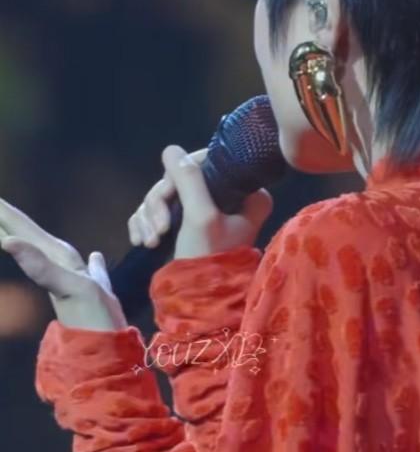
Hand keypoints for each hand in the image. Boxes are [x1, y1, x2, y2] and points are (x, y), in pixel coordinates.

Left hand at [0, 197, 121, 328]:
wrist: (109, 355)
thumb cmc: (91, 322)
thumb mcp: (67, 288)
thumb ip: (39, 265)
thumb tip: (8, 241)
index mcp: (51, 260)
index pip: (21, 230)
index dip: (5, 214)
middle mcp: (58, 267)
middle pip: (29, 236)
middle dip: (10, 220)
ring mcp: (74, 281)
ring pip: (50, 251)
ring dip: (36, 237)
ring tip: (24, 225)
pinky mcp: (94, 294)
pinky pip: (87, 270)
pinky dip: (90, 264)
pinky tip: (95, 258)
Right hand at [128, 145, 271, 259]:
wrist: (197, 302)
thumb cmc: (207, 261)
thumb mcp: (200, 217)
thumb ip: (188, 180)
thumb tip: (170, 149)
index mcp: (246, 195)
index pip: (207, 161)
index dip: (181, 174)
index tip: (171, 196)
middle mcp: (229, 200)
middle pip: (181, 178)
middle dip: (161, 203)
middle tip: (159, 229)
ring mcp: (205, 213)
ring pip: (165, 195)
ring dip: (150, 216)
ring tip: (150, 241)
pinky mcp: (186, 225)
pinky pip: (157, 210)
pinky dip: (145, 224)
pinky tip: (141, 241)